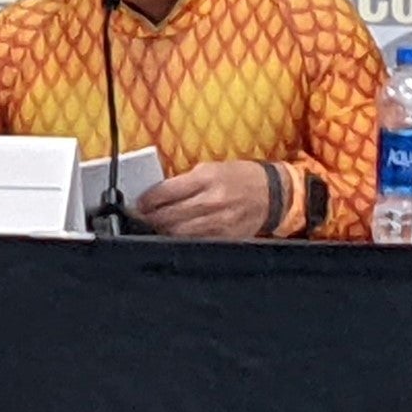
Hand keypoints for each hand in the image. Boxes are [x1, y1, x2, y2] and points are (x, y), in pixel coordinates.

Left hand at [134, 159, 282, 240]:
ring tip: (153, 229)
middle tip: (139, 220)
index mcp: (207, 178)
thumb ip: (185, 182)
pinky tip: (175, 237)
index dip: (146, 201)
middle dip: (150, 219)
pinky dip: (183, 240)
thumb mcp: (212, 169)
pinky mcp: (226, 237)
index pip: (166, 192)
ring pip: (180, 233)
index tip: (137, 205)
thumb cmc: (241, 177)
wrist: (274, 194)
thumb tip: (158, 195)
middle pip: (169, 216)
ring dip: (163, 232)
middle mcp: (212, 201)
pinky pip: (197, 242)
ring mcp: (220, 222)